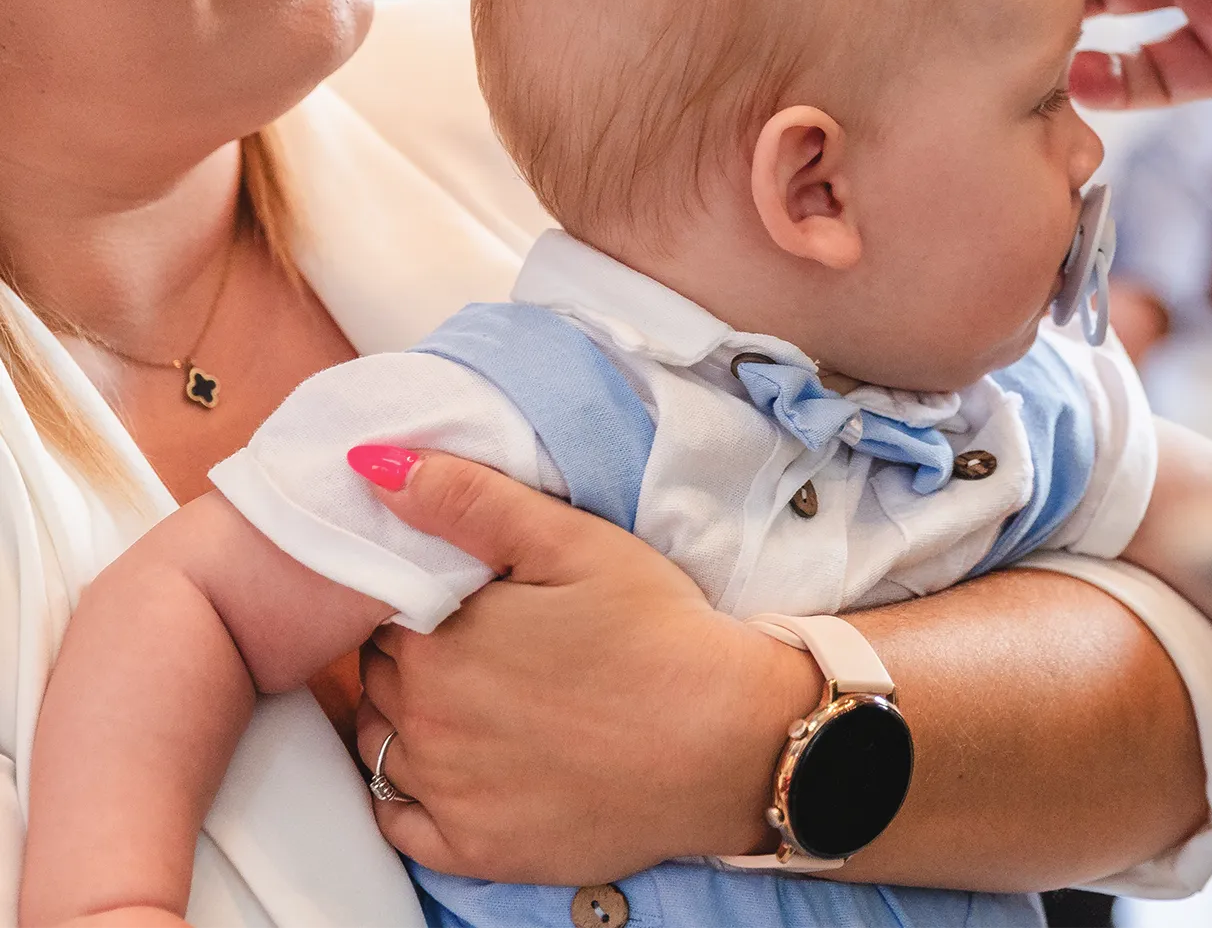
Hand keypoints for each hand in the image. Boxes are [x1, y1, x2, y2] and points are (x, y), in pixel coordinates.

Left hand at [352, 454, 815, 883]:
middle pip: (376, 672)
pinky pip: (398, 823)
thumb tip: (375, 466)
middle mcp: (426, 725)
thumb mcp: (570, 540)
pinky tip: (455, 764)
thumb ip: (469, 501)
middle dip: (409, 648)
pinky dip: (406, 793)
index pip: (379, 606)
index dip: (412, 592)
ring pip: (381, 742)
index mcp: (438, 643)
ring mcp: (448, 798)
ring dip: (405, 713)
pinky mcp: (477, 853)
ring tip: (473, 694)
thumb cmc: (655, 630)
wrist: (729, 741)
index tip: (460, 592)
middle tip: (475, 636)